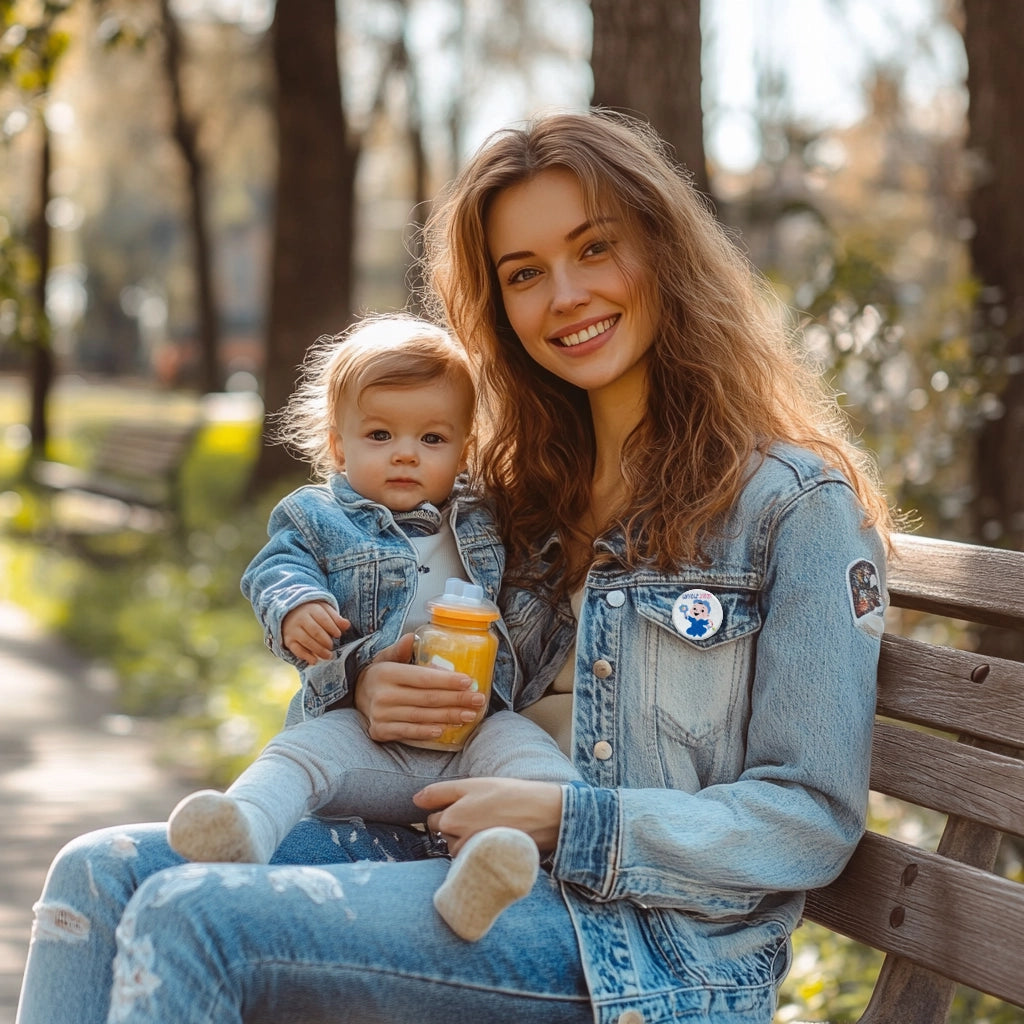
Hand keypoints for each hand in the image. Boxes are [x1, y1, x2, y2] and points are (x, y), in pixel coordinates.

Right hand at [282, 601, 349, 663]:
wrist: (290, 613)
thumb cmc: (313, 613)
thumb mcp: (325, 610)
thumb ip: (336, 618)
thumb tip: (347, 625)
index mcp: (312, 609)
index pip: (323, 619)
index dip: (332, 628)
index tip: (338, 635)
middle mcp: (301, 618)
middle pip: (315, 631)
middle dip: (326, 641)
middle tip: (332, 647)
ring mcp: (293, 630)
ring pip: (307, 641)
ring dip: (319, 650)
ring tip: (328, 656)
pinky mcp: (288, 640)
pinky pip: (296, 649)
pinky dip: (306, 656)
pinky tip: (315, 661)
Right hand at [354, 634, 485, 742]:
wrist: (355, 696)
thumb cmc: (381, 674)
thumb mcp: (386, 657)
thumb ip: (400, 649)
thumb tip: (411, 637)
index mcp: (386, 673)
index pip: (422, 678)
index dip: (447, 680)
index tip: (468, 681)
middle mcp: (382, 694)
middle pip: (427, 699)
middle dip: (456, 699)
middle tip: (478, 699)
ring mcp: (380, 715)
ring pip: (421, 716)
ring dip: (448, 717)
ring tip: (469, 714)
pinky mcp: (379, 731)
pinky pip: (408, 732)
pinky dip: (426, 732)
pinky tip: (443, 729)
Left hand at [414, 777, 563, 856]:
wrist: (544, 815)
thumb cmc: (510, 795)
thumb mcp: (474, 785)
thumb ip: (441, 792)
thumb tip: (415, 800)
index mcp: (451, 819)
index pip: (433, 820)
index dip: (448, 811)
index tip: (467, 806)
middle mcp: (457, 842)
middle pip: (445, 837)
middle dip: (456, 828)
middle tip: (483, 816)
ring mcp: (472, 858)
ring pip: (458, 850)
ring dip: (467, 842)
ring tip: (491, 828)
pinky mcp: (485, 868)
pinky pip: (472, 863)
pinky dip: (479, 855)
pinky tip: (494, 843)